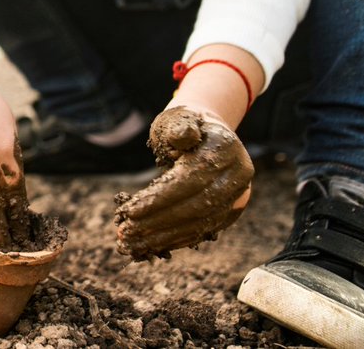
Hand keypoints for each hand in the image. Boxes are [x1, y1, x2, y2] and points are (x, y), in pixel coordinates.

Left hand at [115, 106, 253, 259]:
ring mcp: (238, 195)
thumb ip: (179, 127)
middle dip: (158, 222)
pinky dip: (177, 239)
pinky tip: (152, 245)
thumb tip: (183, 137)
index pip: (191, 180)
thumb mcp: (178, 118)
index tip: (129, 211)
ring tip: (132, 244)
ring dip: (164, 236)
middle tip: (125, 232)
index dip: (160, 198)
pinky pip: (203, 230)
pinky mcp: (231, 211)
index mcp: (225, 148)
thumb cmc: (183, 124)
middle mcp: (237, 175)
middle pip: (196, 207)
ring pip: (200, 223)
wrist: (208, 133)